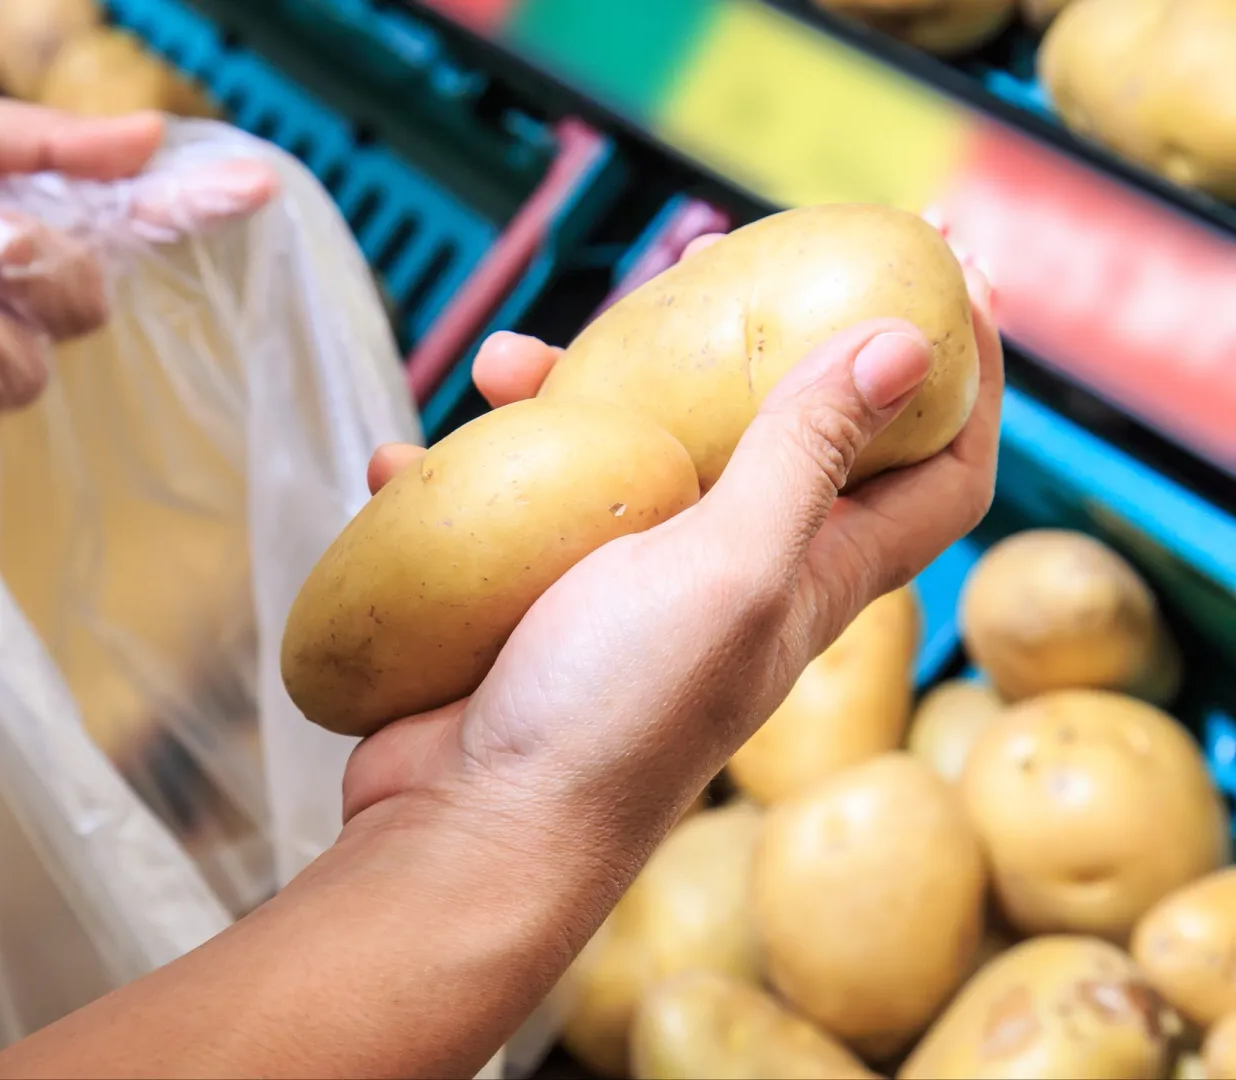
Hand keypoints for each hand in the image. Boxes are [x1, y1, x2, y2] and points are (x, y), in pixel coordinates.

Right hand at [343, 235, 1003, 888]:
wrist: (473, 830)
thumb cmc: (617, 713)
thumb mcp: (732, 566)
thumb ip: (806, 454)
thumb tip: (908, 341)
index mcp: (810, 572)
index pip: (936, 474)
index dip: (966, 383)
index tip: (951, 281)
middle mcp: (728, 576)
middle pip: (763, 431)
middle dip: (737, 340)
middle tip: (696, 268)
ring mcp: (623, 589)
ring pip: (617, 454)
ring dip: (566, 396)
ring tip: (497, 364)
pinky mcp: (531, 604)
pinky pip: (504, 513)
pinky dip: (461, 479)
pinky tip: (405, 460)